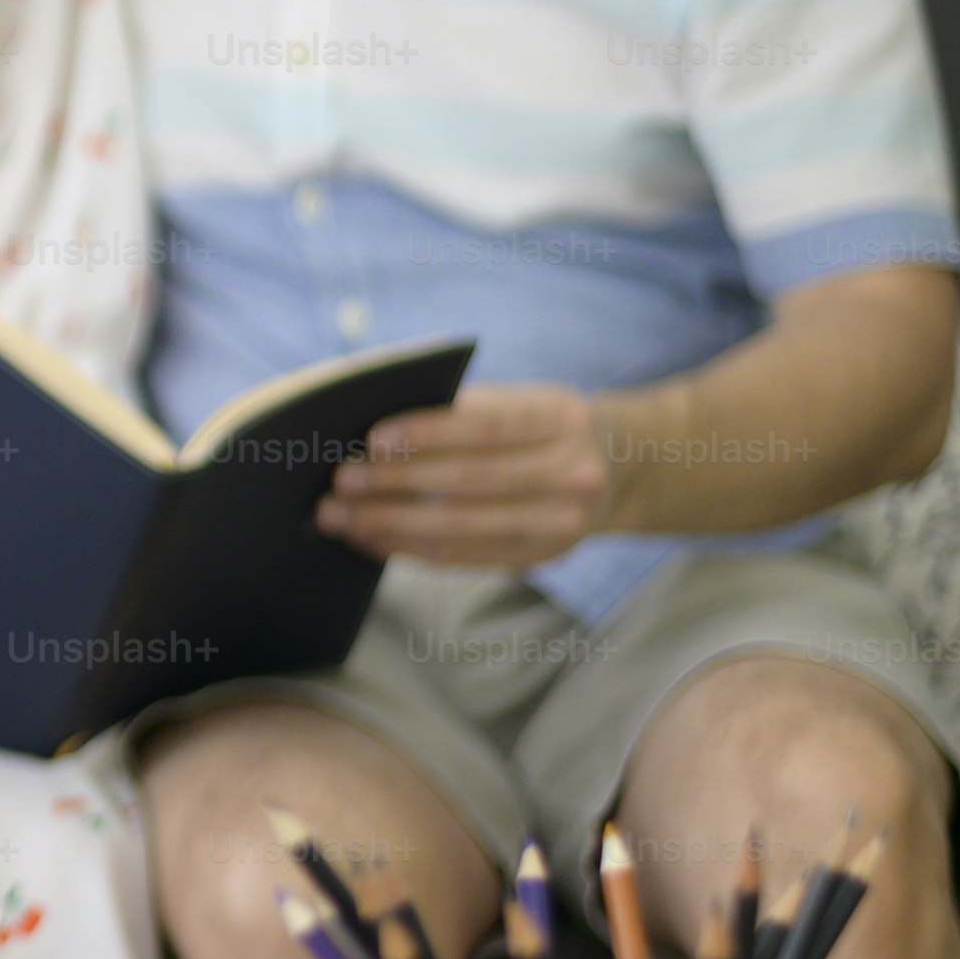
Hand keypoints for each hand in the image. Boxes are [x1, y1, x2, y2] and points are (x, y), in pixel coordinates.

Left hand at [319, 384, 612, 566]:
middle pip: (470, 481)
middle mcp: (572, 472)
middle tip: (340, 482)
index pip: (487, 424)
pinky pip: (465, 557)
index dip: (429, 432)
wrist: (620, 467)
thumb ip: (465, 411)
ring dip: (392, 524)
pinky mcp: (541, 556)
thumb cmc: (540, 425)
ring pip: (463, 527)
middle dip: (397, 483)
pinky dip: (410, 549)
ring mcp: (562, 521)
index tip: (373, 439)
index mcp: (561, 418)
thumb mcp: (524, 401)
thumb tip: (372, 436)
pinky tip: (371, 539)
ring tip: (341, 517)